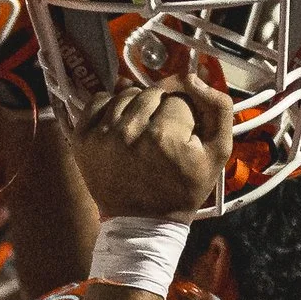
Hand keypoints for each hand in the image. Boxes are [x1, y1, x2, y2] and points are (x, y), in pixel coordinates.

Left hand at [67, 74, 231, 218]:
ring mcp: (101, 134)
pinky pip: (98, 100)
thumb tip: (193, 77)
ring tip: (144, 127)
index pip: (178, 97)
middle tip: (164, 130)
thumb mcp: (219, 152)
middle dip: (162, 106)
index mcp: (164, 135)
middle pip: (151, 92)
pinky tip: (121, 123)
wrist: (145, 222)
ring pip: (125, 93)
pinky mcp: (81, 138)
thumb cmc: (184, 188)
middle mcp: (128, 131)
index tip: (183, 131)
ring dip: (137, 104)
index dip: (185, 112)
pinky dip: (111, 105)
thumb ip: (218, 108)